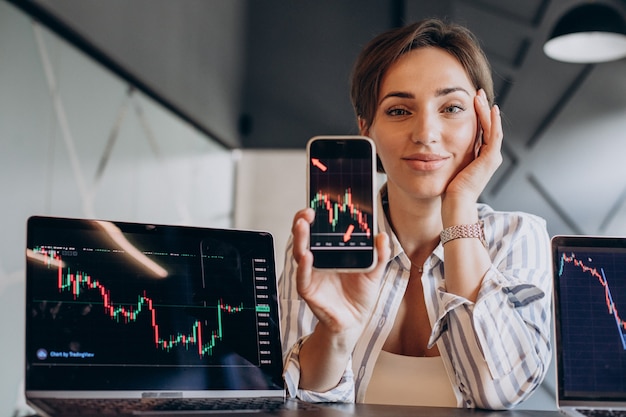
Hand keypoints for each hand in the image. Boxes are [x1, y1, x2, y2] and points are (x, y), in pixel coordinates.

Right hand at [291, 208, 389, 336]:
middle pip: (305, 236)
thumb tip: (382, 236)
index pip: (320, 228)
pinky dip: (303, 266)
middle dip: (303, 221)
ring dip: (300, 238)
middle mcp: (317, 259)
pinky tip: (306, 256)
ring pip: (300, 252)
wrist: (354, 321)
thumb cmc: (359, 295)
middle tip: (309, 211)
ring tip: (303, 225)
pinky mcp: (308, 289)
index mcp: (331, 251)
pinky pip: (303, 276)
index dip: (319, 215)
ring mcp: (310, 273)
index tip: (321, 202)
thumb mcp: (374, 272)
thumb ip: (379, 255)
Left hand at [443, 89, 502, 204]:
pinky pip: (494, 134)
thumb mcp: (449, 167)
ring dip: (486, 110)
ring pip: (492, 127)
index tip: (469, 102)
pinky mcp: (491, 158)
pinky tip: (489, 108)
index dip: (476, 116)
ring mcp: (492, 157)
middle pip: (488, 126)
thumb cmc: (449, 190)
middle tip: (476, 93)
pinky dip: (492, 121)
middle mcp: (489, 157)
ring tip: (479, 96)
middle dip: (482, 109)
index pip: (480, 132)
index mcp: (480, 158)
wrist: (456, 204)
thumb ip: (448, 156)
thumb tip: (435, 147)